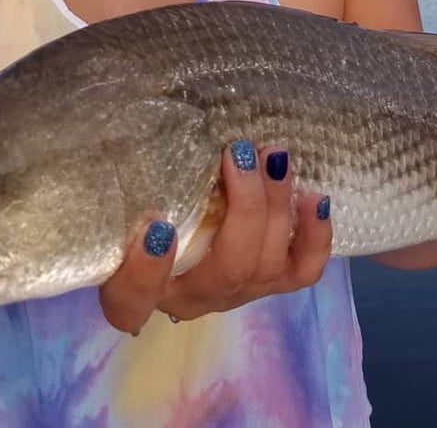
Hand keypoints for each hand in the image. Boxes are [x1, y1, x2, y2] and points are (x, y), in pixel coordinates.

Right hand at [98, 141, 332, 334]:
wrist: (178, 225)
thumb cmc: (140, 205)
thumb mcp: (121, 201)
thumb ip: (123, 185)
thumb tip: (127, 136)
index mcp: (139, 287)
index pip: (130, 299)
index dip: (145, 272)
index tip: (158, 226)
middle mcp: (191, 297)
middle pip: (225, 272)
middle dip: (243, 209)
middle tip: (239, 151)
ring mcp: (237, 291)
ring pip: (266, 263)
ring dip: (276, 206)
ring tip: (273, 156)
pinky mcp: (271, 280)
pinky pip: (302, 270)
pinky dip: (315, 236)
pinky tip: (314, 197)